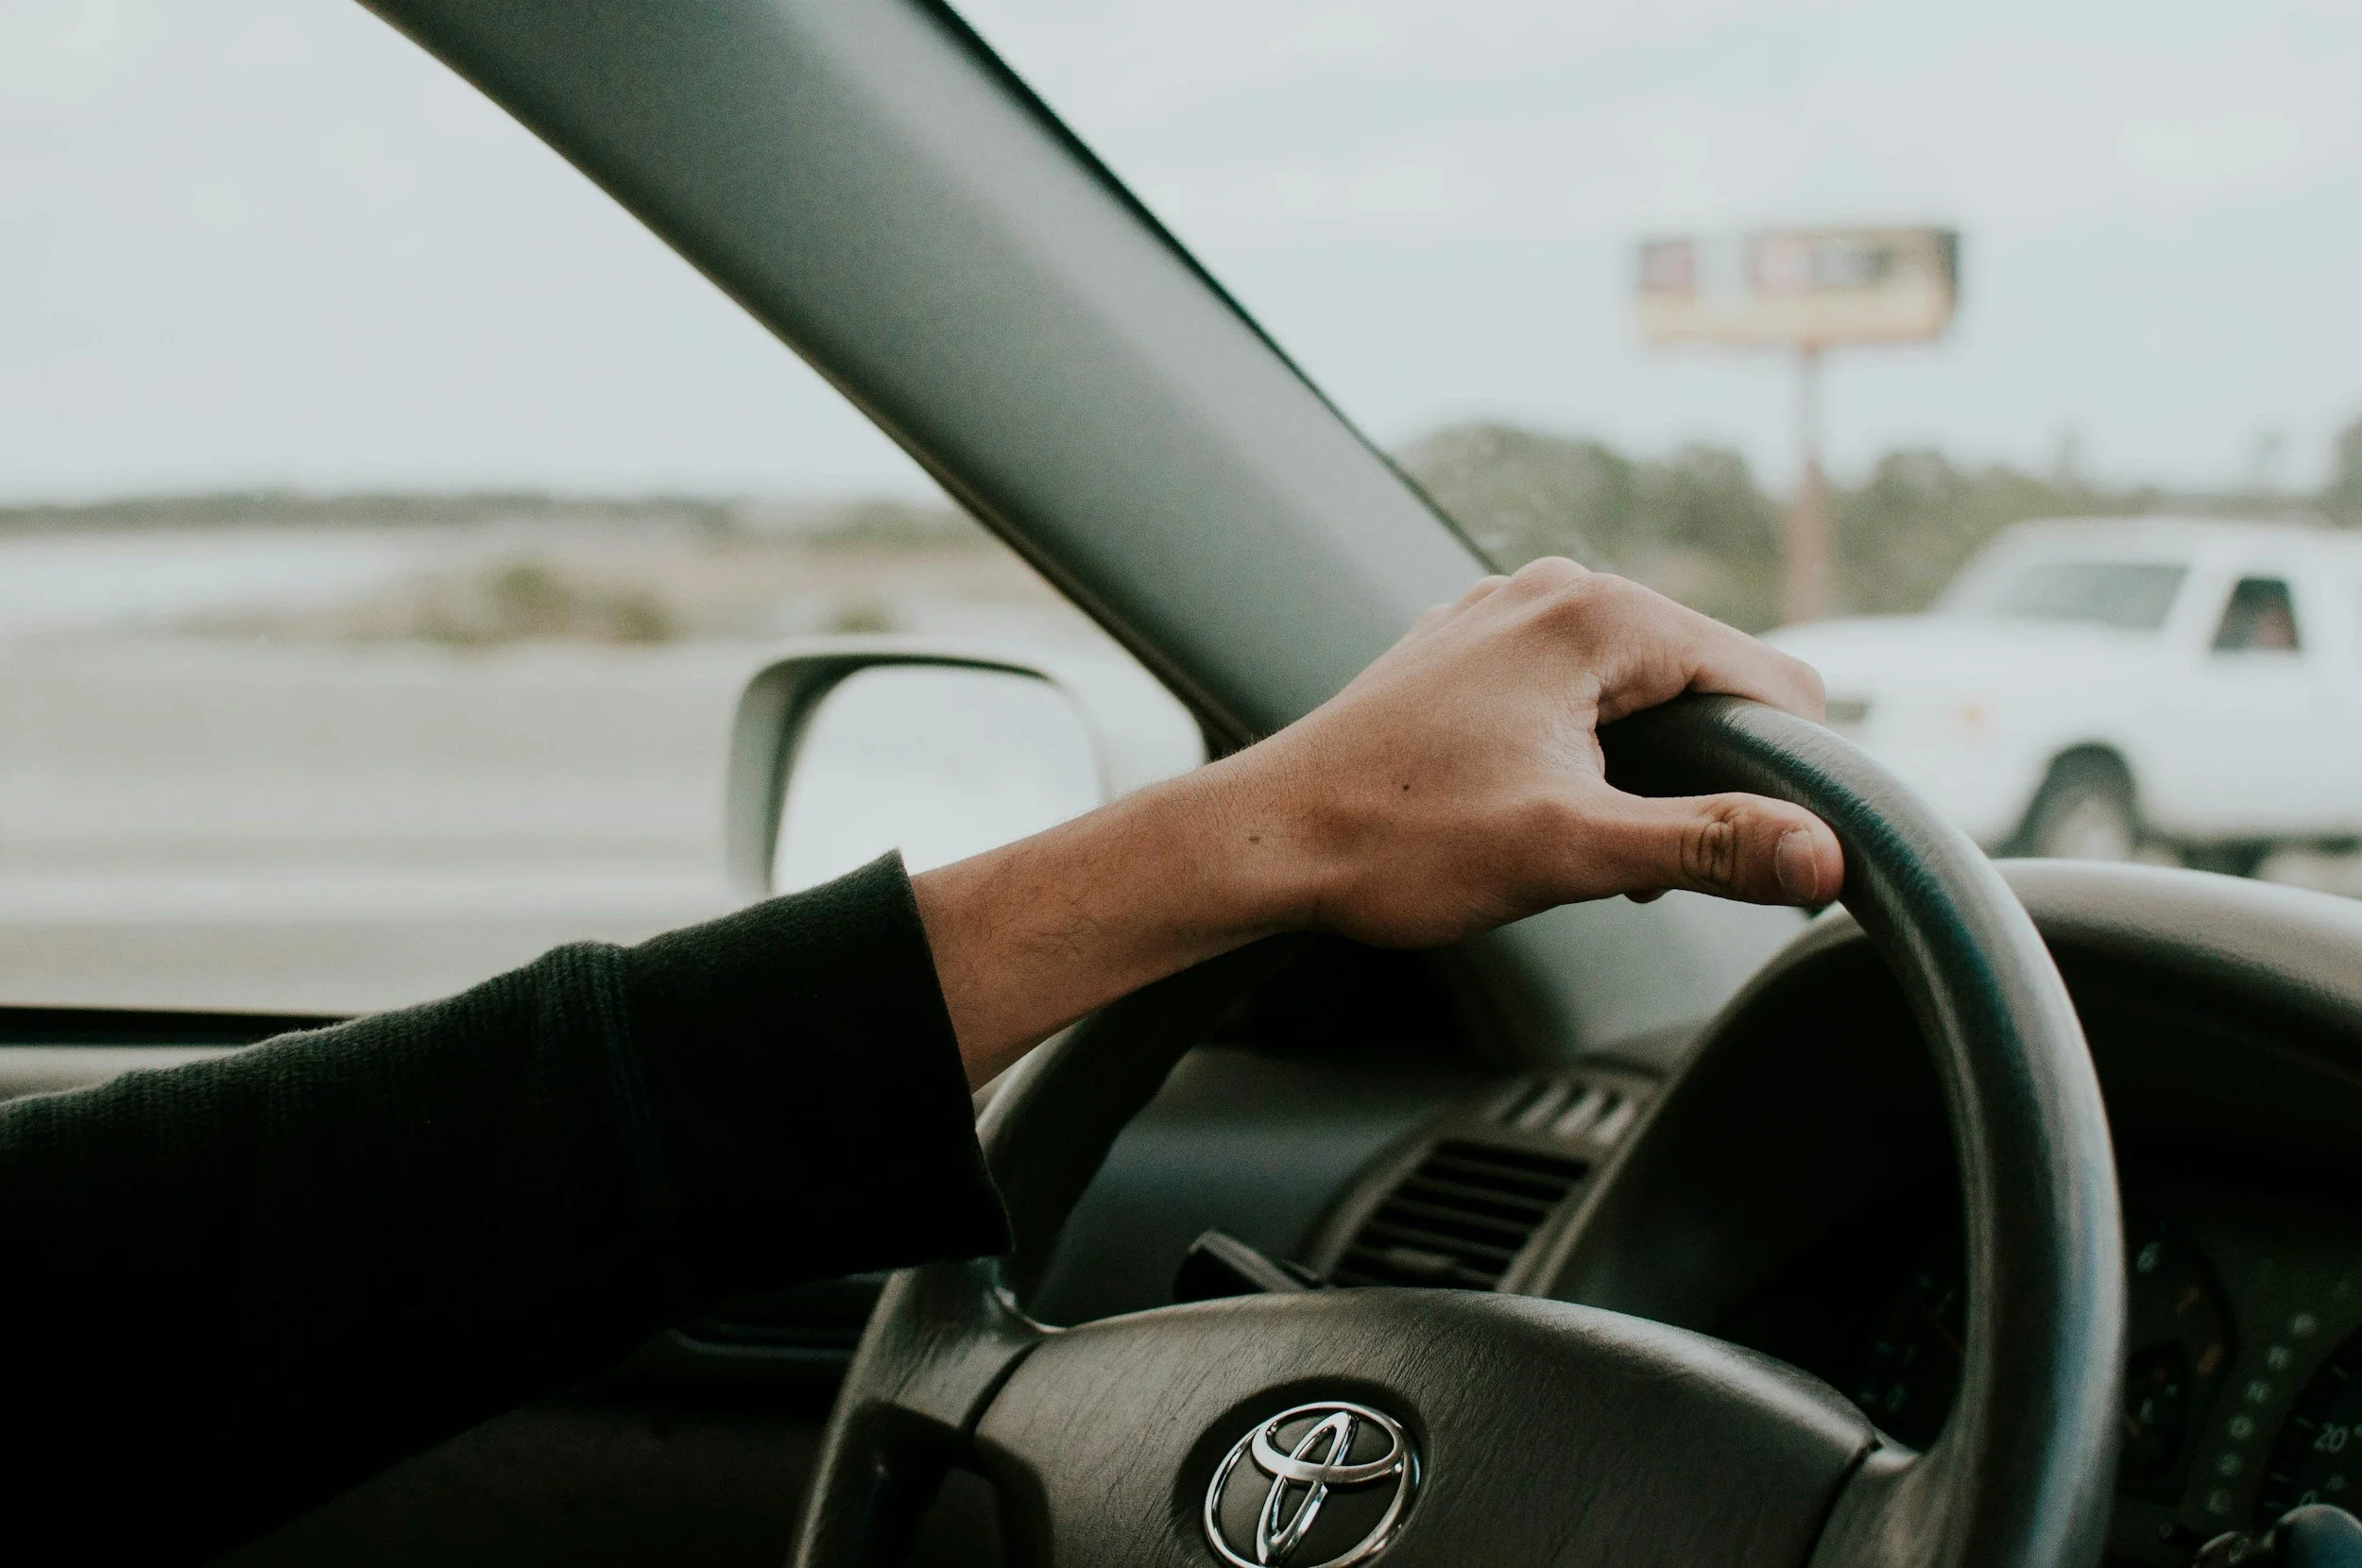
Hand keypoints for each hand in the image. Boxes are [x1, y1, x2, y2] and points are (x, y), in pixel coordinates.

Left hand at [914, 558, 1841, 1081]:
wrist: (1263, 841)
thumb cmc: (1397, 842)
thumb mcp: (1568, 853)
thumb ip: (1707, 846)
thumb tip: (1829, 855)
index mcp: (1599, 613)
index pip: (1772, 680)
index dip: (1784, 775)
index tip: (1748, 853)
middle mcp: (1556, 589)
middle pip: (1706, 684)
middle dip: (1698, 777)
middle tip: (1626, 860)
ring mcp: (1506, 614)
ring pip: (1640, 693)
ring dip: (1638, 773)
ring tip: (1564, 837)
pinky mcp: (1471, 651)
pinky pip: (1575, 693)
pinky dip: (1583, 753)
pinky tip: (1527, 810)